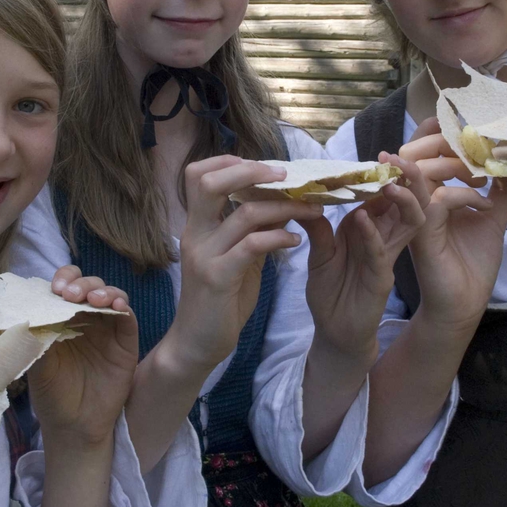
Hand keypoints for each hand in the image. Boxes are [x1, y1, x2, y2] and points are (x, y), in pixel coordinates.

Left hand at [28, 268, 137, 446]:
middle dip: (80, 284)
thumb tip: (27, 310)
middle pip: (89, 285)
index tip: (54, 289)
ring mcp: (107, 328)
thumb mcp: (36, 363)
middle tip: (69, 295)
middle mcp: (86, 318)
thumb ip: (35, 336)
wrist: (73, 425)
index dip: (63, 280)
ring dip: (103, 291)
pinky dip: (123, 305)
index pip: (65, 286)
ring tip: (93, 299)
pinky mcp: (125, 341)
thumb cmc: (51, 394)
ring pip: (111, 295)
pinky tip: (116, 306)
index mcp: (62, 318)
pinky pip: (128, 316)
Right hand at [169, 156, 321, 372]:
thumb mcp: (235, 257)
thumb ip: (250, 229)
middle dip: (250, 171)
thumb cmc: (218, 299)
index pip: (198, 174)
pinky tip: (296, 242)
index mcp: (196, 225)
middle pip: (208, 181)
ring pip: (243, 213)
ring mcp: (204, 255)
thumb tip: (279, 200)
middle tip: (285, 177)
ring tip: (311, 209)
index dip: (229, 162)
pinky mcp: (217, 278)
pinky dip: (278, 238)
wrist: (196, 344)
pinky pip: (252, 246)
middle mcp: (195, 234)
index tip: (265, 168)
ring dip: (285, 207)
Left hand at [298, 154, 427, 364]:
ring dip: (398, 202)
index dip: (382, 176)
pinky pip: (382, 252)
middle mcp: (382, 239)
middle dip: (404, 181)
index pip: (382, 197)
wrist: (334, 333)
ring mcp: (386, 258)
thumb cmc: (330, 292)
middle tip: (395, 159)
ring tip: (387, 182)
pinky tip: (362, 218)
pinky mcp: (382, 279)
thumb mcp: (319, 254)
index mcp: (368, 229)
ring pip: (405, 224)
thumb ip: (317, 228)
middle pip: (403, 204)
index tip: (379, 154)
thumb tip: (304, 197)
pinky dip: (372, 234)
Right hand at [400, 119, 506, 329]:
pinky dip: (464, 195)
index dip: (439, 130)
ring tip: (482, 176)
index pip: (423, 147)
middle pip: (416, 151)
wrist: (465, 303)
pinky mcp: (422, 232)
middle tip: (480, 150)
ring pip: (421, 171)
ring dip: (455, 165)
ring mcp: (416, 214)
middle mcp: (416, 199)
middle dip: (447, 142)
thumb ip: (501, 189)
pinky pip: (438, 199)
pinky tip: (485, 204)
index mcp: (429, 191)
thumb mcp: (492, 218)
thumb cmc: (472, 262)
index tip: (474, 129)